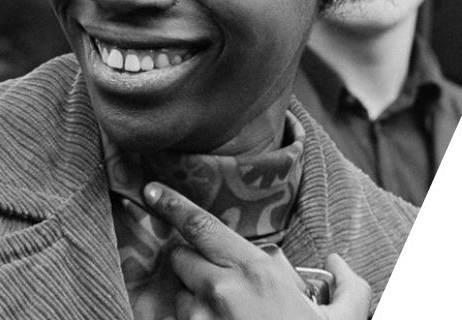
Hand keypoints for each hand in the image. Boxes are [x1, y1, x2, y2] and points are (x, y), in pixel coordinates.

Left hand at [142, 181, 371, 319]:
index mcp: (256, 272)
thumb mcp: (345, 319)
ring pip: (179, 296)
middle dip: (193, 264)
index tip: (151, 191)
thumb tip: (337, 261)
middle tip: (220, 284)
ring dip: (194, 302)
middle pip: (181, 258)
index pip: (199, 225)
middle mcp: (220, 290)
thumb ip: (346, 285)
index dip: (171, 204)